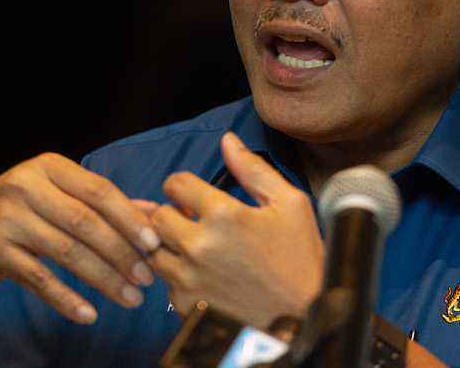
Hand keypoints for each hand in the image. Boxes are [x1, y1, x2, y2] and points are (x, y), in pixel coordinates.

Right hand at [0, 152, 161, 323]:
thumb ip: (102, 202)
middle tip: (148, 277)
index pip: (98, 190)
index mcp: (48, 167)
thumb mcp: (57, 195)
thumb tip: (154, 212)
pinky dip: (66, 298)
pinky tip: (90, 313)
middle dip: (122, 253)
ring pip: (66, 252)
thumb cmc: (22, 211)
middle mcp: (24, 187)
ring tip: (131, 297)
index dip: (129, 217)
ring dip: (103, 279)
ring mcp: (6, 219)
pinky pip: (38, 279)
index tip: (155, 242)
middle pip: (85, 223)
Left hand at [146, 132, 324, 329]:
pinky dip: (177, 274)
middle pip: (159, 216)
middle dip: (175, 213)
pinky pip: (164, 281)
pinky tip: (202, 273)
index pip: (176, 183)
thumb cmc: (301, 260)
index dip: (184, 185)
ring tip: (198, 248)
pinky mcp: (186, 306)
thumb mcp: (290, 204)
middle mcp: (199, 246)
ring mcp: (189, 278)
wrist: (305, 318)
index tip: (194, 196)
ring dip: (170, 244)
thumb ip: (254, 169)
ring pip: (154, 249)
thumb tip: (228, 141)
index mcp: (224, 215)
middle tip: (197, 221)